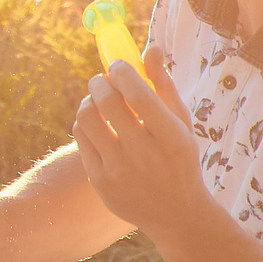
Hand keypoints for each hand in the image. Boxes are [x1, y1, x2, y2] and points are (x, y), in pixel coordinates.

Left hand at [71, 48, 215, 240]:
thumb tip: (150, 48)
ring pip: (87, 118)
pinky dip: (85, 123)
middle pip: (107, 102)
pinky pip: (81, 138)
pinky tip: (96, 123)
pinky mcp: (101, 182)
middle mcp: (146, 155)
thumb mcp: (182, 123)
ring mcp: (120, 171)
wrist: (176, 213)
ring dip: (88, 100)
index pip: (138, 94)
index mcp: (172, 138)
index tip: (118, 65)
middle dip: (100, 82)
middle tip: (102, 80)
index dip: (122, 71)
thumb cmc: (179, 158)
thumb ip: (164, 85)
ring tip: (97, 99)